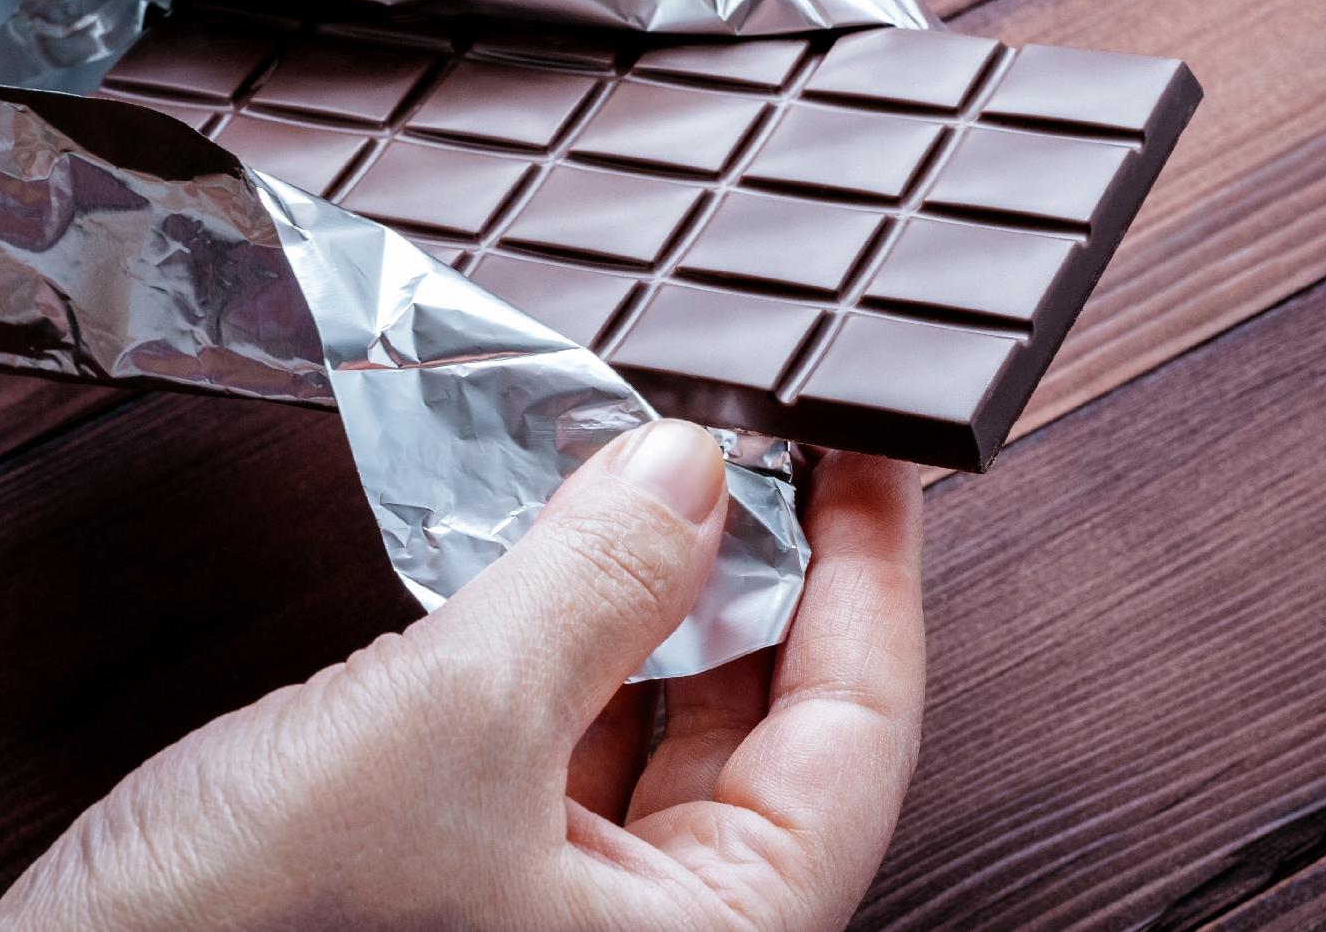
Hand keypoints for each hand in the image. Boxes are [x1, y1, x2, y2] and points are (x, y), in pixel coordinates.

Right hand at [0, 421, 924, 930]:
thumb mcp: (449, 727)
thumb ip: (593, 587)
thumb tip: (689, 470)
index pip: (858, 734)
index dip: (876, 577)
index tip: (875, 458)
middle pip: (772, 721)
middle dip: (764, 570)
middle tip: (758, 439)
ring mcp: (563, 905)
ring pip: (663, 718)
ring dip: (662, 591)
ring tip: (664, 469)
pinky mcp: (476, 866)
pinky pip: (568, 727)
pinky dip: (572, 629)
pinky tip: (561, 544)